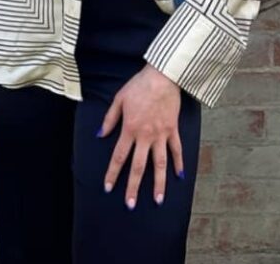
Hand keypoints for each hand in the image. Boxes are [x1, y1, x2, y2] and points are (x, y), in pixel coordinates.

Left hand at [99, 63, 183, 208]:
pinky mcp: (173, 130)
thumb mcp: (119, 99)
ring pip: (160, 164)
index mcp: (130, 128)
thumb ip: (110, 119)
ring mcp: (161, 134)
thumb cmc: (139, 85)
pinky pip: (176, 150)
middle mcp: (145, 135)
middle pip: (138, 166)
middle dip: (133, 187)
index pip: (119, 156)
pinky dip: (179, 163)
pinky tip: (179, 176)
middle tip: (130, 205)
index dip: (113, 173)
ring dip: (158, 183)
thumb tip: (100, 134)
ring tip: (158, 200)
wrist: (162, 76)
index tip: (108, 188)